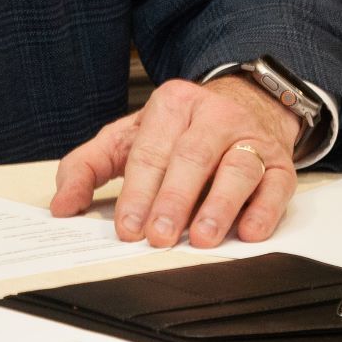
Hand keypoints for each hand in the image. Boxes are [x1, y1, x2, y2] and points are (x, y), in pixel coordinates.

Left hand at [48, 76, 303, 248]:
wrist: (246, 103)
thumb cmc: (179, 130)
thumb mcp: (128, 137)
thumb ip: (88, 166)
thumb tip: (61, 205)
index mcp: (172, 105)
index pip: (150, 151)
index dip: (137, 191)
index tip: (128, 227)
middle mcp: (213, 116)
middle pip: (191, 158)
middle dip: (173, 200)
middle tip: (158, 236)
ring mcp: (250, 138)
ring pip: (237, 169)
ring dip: (219, 206)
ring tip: (201, 238)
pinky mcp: (280, 162)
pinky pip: (276, 185)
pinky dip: (263, 210)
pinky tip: (248, 232)